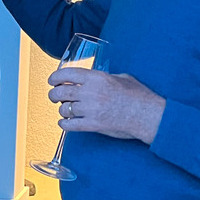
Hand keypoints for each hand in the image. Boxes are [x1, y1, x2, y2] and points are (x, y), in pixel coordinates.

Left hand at [48, 67, 165, 144]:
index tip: (52, 80)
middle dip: (53, 94)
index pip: (67, 74)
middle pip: (60, 92)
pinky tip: (66, 122)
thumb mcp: (120, 77)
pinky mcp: (93, 125)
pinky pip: (70, 125)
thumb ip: (103, 77)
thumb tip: (92, 78)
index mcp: (97, 78)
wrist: (148, 115)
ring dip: (62, 110)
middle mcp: (91, 93)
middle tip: (54, 96)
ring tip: (66, 110)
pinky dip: (64, 124)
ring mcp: (91, 110)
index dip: (55, 77)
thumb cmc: (138, 95)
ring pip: (63, 109)